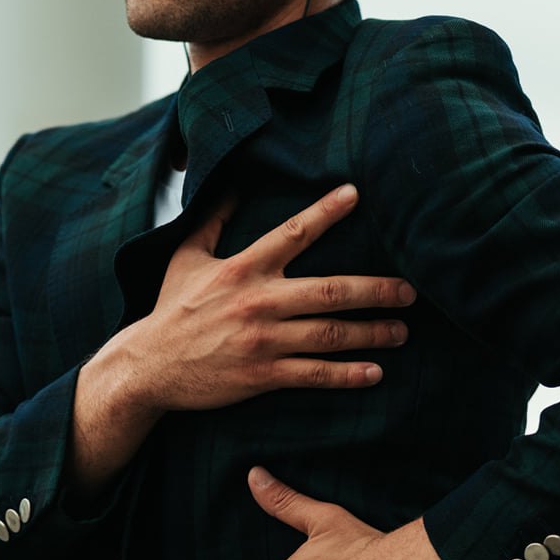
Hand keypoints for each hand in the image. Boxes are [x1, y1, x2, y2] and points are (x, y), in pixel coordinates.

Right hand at [71, 185, 415, 493]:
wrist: (148, 367)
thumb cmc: (171, 310)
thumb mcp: (185, 258)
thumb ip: (213, 221)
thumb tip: (232, 183)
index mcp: (242, 268)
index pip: (292, 232)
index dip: (325, 211)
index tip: (356, 194)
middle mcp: (258, 301)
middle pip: (330, 291)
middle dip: (376, 290)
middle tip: (410, 290)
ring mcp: (263, 340)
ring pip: (330, 334)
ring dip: (372, 332)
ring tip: (402, 330)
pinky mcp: (262, 375)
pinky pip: (315, 374)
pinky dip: (348, 374)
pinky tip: (375, 372)